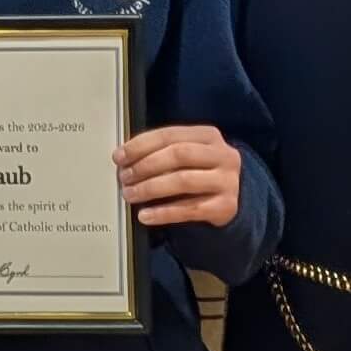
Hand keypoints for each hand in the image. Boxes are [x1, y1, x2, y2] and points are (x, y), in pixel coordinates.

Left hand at [116, 124, 241, 228]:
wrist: (231, 200)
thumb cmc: (200, 175)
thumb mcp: (187, 157)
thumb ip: (161, 153)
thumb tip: (124, 159)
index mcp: (209, 136)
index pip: (170, 135)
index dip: (141, 145)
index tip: (119, 156)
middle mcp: (223, 155)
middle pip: (179, 154)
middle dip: (145, 165)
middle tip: (124, 177)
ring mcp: (227, 181)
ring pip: (183, 180)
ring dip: (150, 188)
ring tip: (130, 195)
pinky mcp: (225, 206)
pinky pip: (189, 210)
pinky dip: (163, 213)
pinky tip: (145, 215)